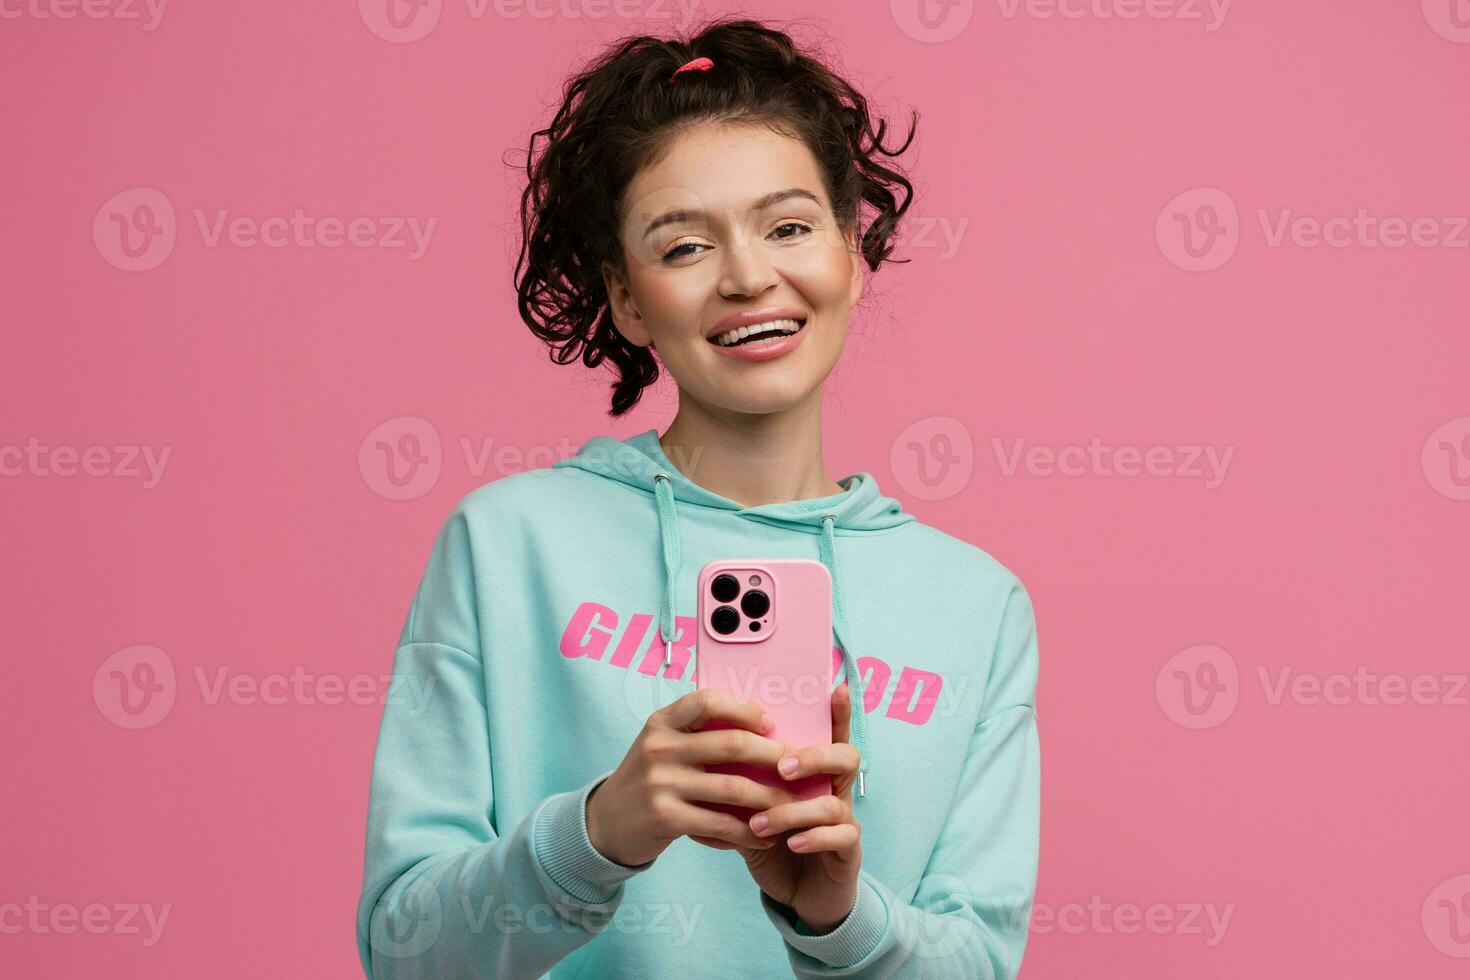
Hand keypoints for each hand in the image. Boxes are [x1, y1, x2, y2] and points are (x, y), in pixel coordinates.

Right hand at [585, 687, 804, 866]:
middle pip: (730, 744)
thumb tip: (763, 727)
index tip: (770, 721)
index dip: (744, 708)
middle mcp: (660, 747)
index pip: (707, 700)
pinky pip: (719, 823)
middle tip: (800, 766)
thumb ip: (698, 734)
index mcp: (663, 722)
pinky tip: (766, 838)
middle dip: (773, 755)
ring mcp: (660, 783)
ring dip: (770, 798)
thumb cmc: (651, 780)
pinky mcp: (665, 817)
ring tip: (794, 806)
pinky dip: (748, 832)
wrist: (607, 823)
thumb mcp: (664, 746)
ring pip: (732, 787)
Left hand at [697, 684, 863, 933]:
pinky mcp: (847, 853)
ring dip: (794, 810)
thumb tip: (701, 751)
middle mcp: (835, 791)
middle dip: (815, 757)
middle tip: (782, 767)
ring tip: (762, 823)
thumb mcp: (751, 808)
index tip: (833, 687)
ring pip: (835, 803)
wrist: (796, 895)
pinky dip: (813, 837)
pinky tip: (790, 843)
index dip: (837, 711)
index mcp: (814, 773)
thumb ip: (738, 781)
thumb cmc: (774, 842)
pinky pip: (841, 837)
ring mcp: (846, 820)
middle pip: (846, 757)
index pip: (829, 734)